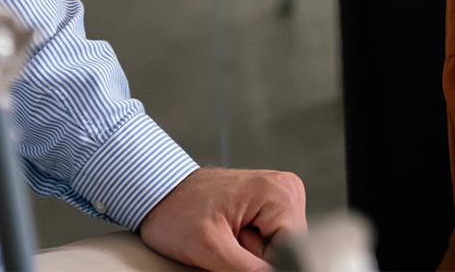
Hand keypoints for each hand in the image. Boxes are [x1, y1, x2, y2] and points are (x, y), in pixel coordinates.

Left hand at [138, 167, 306, 270]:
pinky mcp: (267, 206)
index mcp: (279, 192)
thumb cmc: (177, 211)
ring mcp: (277, 197)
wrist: (160, 195)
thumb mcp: (211, 248)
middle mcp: (285, 190)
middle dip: (256, 256)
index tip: (236, 255)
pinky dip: (248, 246)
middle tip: (227, 241)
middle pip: (287, 249)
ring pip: (277, 248)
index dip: (265, 263)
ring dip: (251, 253)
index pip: (294, 249)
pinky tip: (230, 234)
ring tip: (226, 235)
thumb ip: (248, 270)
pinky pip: (268, 241)